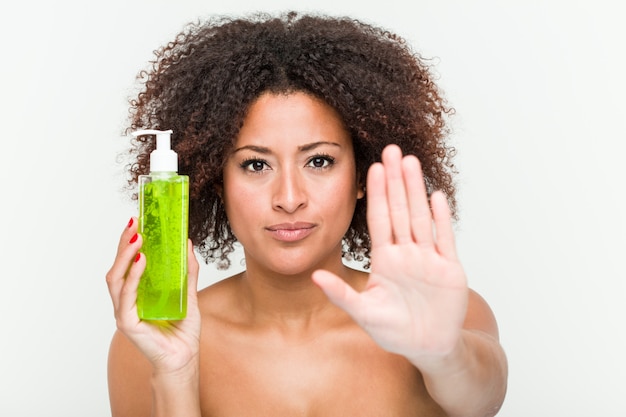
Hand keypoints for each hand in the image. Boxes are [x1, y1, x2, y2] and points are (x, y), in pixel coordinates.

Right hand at [105, 218, 201, 374]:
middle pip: (117, 267)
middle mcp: (127, 300)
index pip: (127, 263)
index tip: (136, 220)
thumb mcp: (189, 294)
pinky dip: (132, 277)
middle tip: (134, 223)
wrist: (184, 358)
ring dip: (125, 256)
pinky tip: (140, 261)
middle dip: (123, 243)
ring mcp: (125, 312)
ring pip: (116, 279)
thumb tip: (188, 243)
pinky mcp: (128, 323)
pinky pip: (126, 296)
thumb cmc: (182, 330)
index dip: (128, 242)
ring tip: (136, 238)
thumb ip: (187, 271)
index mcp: (138, 292)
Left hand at [313, 144, 467, 361]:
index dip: (375, 194)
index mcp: (385, 260)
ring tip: (411, 163)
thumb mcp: (363, 313)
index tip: (372, 168)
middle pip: (399, 210)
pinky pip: (444, 239)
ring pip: (420, 217)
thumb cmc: (394, 331)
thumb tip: (314, 276)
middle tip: (392, 150)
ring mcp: (428, 258)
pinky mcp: (449, 268)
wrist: (428, 347)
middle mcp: (406, 253)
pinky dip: (441, 219)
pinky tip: (436, 196)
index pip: (379, 219)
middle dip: (396, 181)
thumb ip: (341, 294)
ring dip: (416, 190)